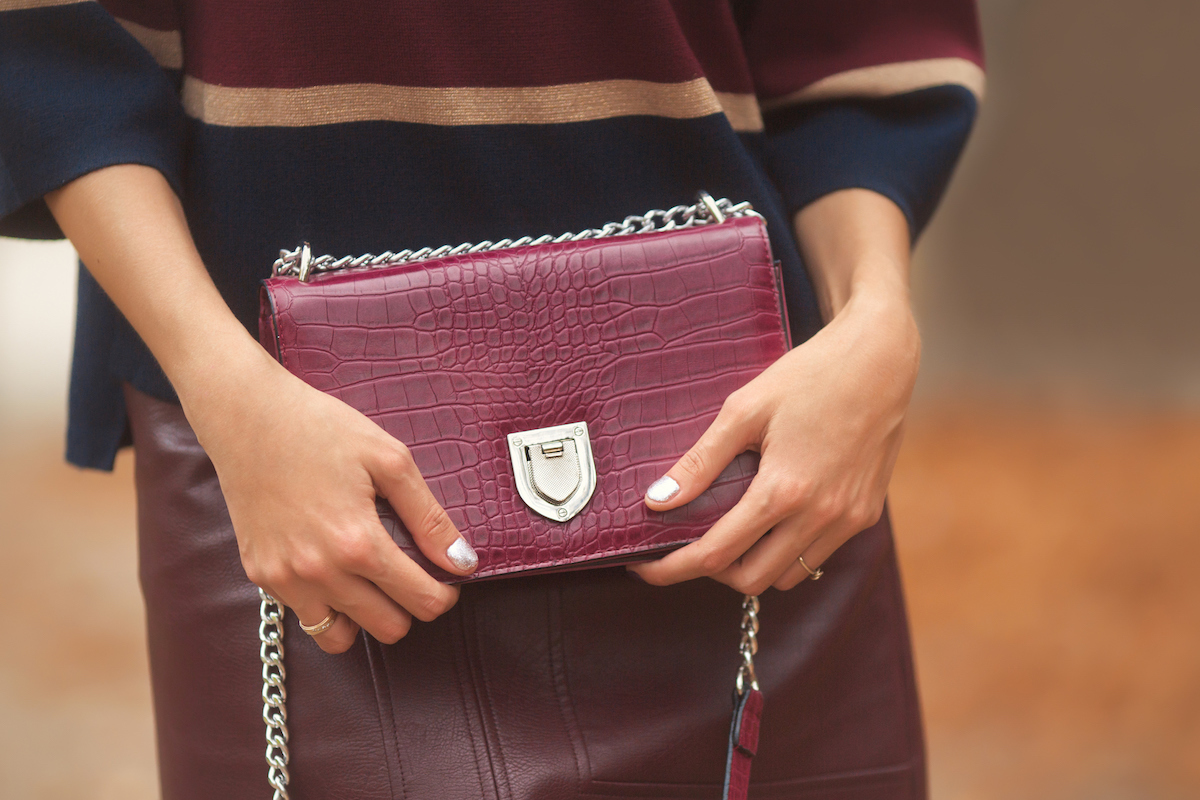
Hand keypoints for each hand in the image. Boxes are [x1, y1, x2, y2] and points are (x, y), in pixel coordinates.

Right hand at [188, 352, 478, 653]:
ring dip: (366, 617)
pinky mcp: (260, 575)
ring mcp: (284, 579)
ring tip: (373, 581)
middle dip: (410, 607)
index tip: (448, 579)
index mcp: (357, 543)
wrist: (246, 416)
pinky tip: (335, 569)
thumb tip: (463, 561)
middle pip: (388, 629)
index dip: (445, 595)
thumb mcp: (390, 460)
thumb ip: (429, 517)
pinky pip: (304, 615)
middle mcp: (319, 572)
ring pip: (340, 638)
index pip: (422, 602)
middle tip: (413, 576)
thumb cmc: (320, 428)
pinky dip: (327, 604)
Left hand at [629, 189, 918, 592]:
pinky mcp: (865, 515)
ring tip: (729, 531)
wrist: (881, 359)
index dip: (672, 569)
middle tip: (687, 543)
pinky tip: (771, 519)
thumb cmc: (810, 376)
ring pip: (787, 576)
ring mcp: (848, 519)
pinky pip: (817, 556)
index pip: (716, 555)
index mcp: (785, 491)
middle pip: (750, 580)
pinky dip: (787, 551)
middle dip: (711, 571)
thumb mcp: (744, 410)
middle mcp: (820, 516)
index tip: (645, 567)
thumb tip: (657, 502)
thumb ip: (700, 462)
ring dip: (752, 565)